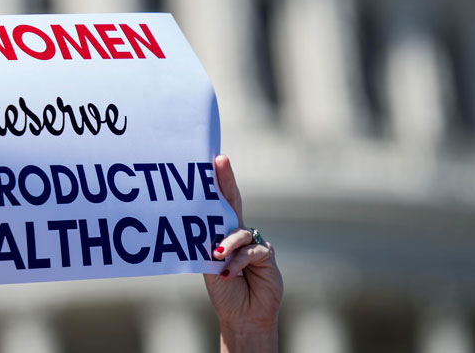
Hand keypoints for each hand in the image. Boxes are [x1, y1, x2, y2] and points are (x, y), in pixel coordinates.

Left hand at [204, 155, 282, 350]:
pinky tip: (229, 273)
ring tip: (217, 257)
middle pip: (233, 202)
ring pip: (238, 233)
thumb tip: (208, 234)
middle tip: (219, 160)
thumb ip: (210, 246)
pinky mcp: (266, 255)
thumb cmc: (224, 290)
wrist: (242, 315)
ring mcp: (254, 242)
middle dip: (226, 180)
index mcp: (222, 232)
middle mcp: (238, 233)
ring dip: (226, 245)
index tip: (210, 159)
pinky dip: (238, 262)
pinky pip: (251, 251)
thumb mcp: (210, 266)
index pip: (218, 203)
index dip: (216, 182)